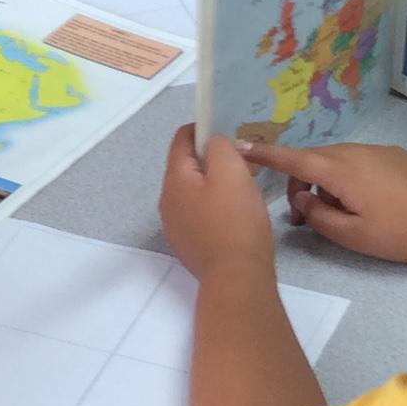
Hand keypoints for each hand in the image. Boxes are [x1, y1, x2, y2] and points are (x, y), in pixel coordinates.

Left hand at [158, 126, 277, 280]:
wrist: (236, 277)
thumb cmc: (236, 220)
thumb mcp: (232, 171)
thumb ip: (220, 147)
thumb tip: (213, 144)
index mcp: (174, 179)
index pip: (181, 139)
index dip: (203, 129)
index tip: (227, 135)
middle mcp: (167, 201)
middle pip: (185, 167)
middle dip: (209, 160)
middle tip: (239, 164)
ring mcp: (174, 226)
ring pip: (191, 192)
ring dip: (211, 186)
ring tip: (239, 192)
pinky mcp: (187, 245)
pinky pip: (197, 215)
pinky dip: (212, 209)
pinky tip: (232, 218)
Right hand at [236, 139, 406, 265]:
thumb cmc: (402, 233)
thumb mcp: (354, 236)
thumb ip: (318, 216)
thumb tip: (299, 198)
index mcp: (342, 170)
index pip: (293, 157)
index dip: (264, 153)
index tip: (238, 147)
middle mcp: (355, 152)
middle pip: (313, 160)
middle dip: (299, 184)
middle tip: (301, 220)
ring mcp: (376, 151)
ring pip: (335, 161)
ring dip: (323, 182)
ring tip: (332, 215)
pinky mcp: (394, 156)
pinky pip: (356, 162)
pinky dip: (345, 178)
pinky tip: (362, 205)